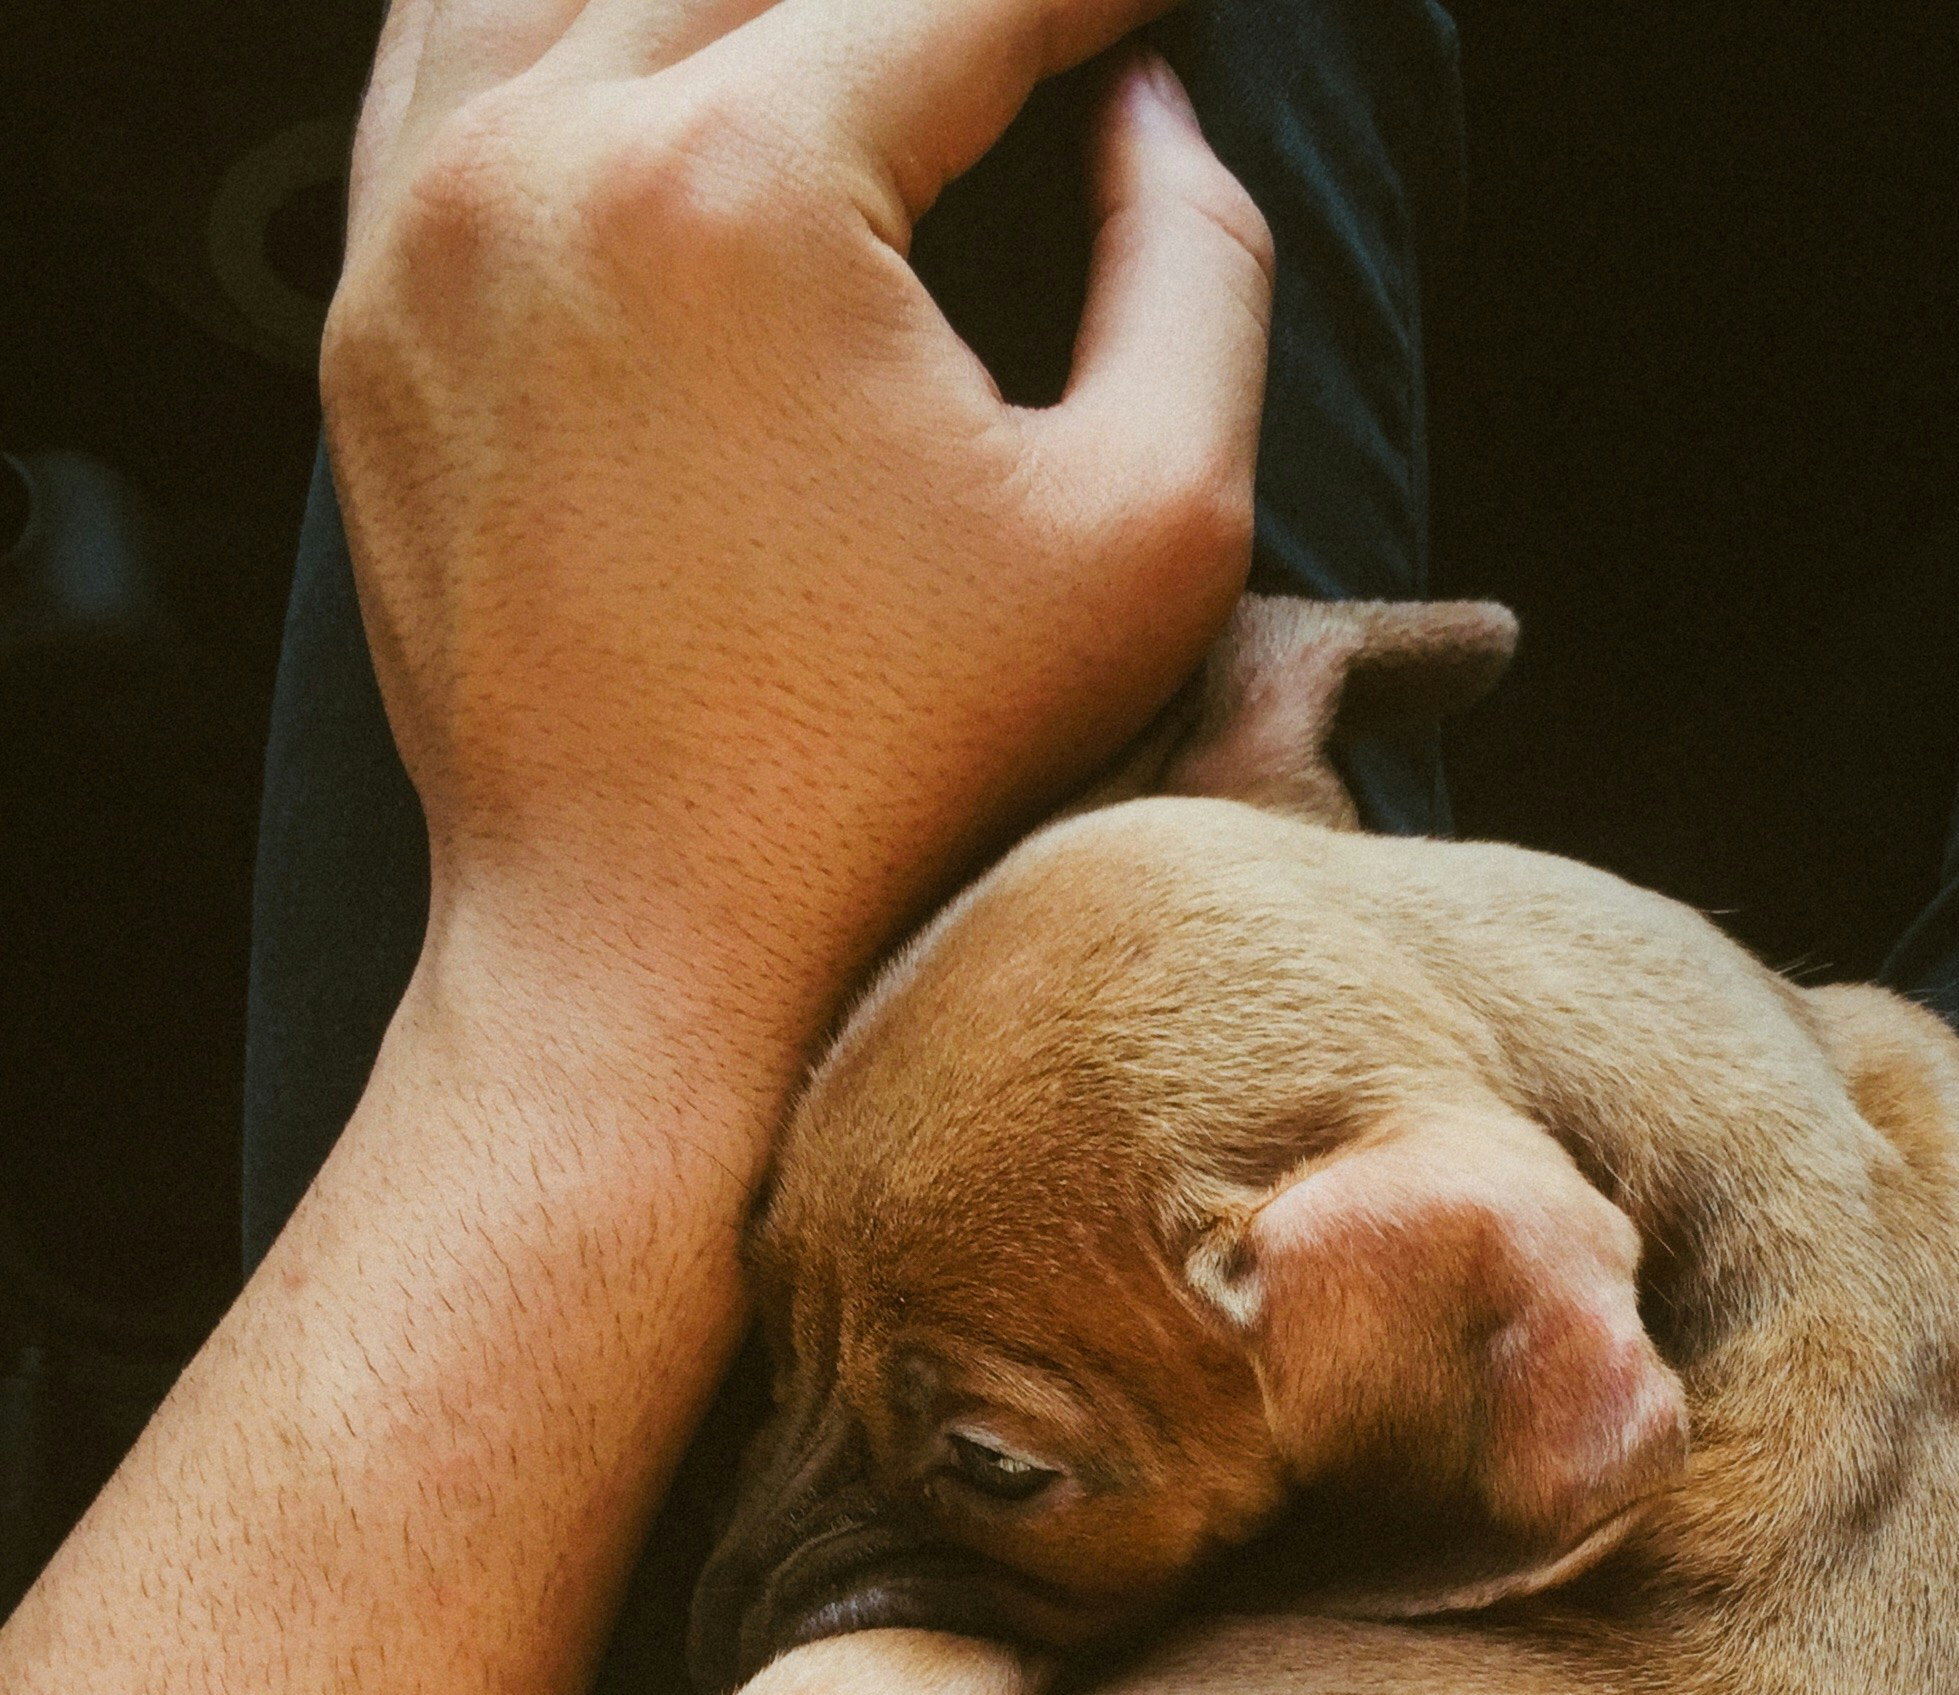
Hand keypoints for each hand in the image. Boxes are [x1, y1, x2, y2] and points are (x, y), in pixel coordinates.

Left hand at [328, 0, 1272, 1062]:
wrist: (648, 951)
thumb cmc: (913, 774)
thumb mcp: (1152, 535)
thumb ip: (1200, 269)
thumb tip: (1150, 105)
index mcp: (739, 186)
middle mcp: (544, 156)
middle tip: (1030, 39)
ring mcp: (423, 226)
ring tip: (867, 41)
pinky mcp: (370, 311)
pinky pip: (445, 56)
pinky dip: (569, 23)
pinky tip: (662, 50)